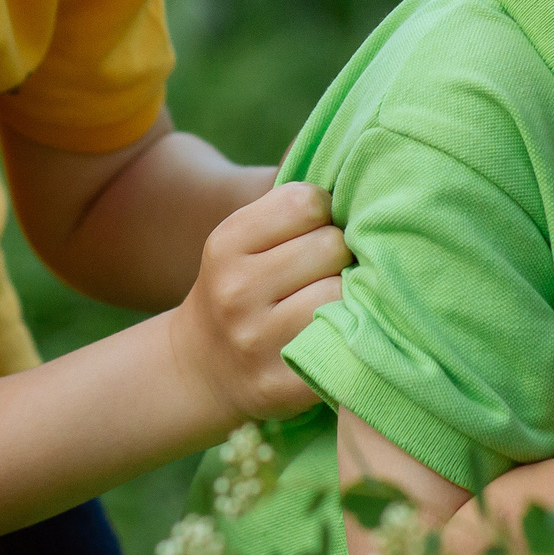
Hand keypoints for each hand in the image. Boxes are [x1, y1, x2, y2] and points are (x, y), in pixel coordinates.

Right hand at [169, 181, 350, 424]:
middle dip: (339, 254)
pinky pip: (342, 345)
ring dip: (349, 295)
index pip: (306, 202)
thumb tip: (352, 171)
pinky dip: (350, 336)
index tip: (318, 229)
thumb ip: (288, 207)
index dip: (323, 213)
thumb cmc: (240, 287)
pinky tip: (339, 334)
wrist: (201, 367)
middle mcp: (236, 291)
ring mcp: (256, 340)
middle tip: (330, 270)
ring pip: (341, 294)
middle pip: (331, 246)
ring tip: (336, 300)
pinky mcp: (281, 384)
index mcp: (226, 244)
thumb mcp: (241, 241)